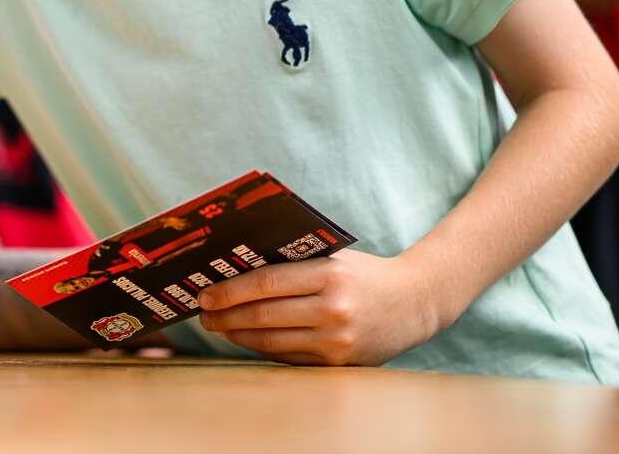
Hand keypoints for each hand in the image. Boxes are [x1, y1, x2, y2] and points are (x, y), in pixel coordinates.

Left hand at [195, 250, 445, 365]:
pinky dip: (263, 349)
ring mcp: (337, 340)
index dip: (230, 291)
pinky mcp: (339, 362)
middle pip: (264, 316)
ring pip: (272, 341)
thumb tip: (236, 268)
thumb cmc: (364, 274)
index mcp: (329, 275)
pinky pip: (289, 357)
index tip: (205, 293)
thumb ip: (292, 261)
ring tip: (219, 327)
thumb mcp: (333, 257)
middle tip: (204, 314)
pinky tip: (247, 340)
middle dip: (226, 316)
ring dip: (238, 336)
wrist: (414, 303)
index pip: (267, 283)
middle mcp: (334, 309)